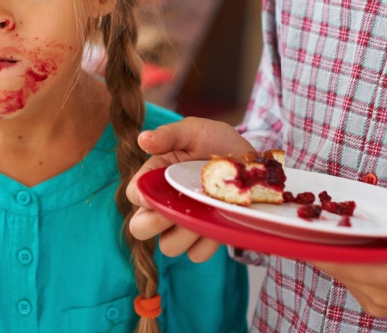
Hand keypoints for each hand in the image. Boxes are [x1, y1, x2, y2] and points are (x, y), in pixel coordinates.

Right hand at [125, 117, 255, 261]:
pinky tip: (219, 220)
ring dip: (184, 233)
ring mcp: (185, 223)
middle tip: (178, 208)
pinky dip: (207, 243)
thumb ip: (169, 135)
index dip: (143, 197)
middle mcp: (165, 203)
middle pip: (140, 228)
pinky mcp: (206, 238)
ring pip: (168, 247)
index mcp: (155, 177)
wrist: (252, 162)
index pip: (134, 195)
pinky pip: (197, 255)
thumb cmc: (218, 141)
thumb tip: (143, 139)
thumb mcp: (194, 131)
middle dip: (155, 222)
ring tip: (205, 211)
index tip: (165, 187)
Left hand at [309, 202, 386, 319]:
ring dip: (331, 246)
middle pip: (333, 266)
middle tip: (304, 208)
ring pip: (338, 271)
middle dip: (318, 239)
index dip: (315, 243)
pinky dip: (343, 255)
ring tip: (323, 217)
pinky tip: (345, 234)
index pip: (342, 263)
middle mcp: (380, 297)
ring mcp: (376, 303)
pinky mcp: (375, 302)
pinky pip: (348, 275)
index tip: (297, 222)